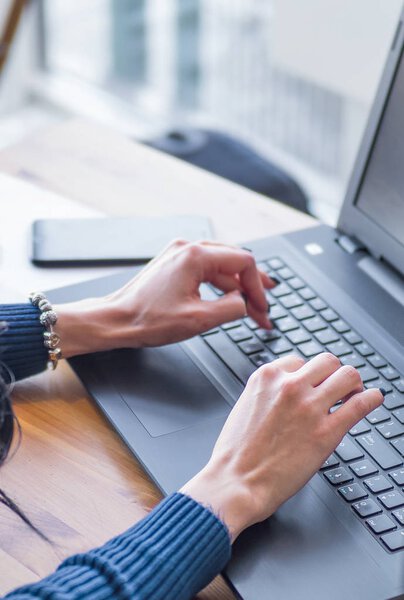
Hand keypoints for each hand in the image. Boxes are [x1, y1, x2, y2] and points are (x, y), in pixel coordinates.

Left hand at [54, 239, 274, 356]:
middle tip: (265, 307)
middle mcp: (188, 248)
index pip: (244, 262)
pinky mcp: (173, 264)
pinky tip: (227, 300)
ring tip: (250, 308)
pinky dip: (220, 285)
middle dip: (252, 286)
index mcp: (196, 256)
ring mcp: (179, 254)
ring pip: (221, 266)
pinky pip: (206, 269)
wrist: (115, 320)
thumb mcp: (199, 320)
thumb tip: (245, 303)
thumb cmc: (147, 320)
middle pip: (234, 261)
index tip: (262, 309)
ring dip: (237, 287)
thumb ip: (231, 308)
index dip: (259, 287)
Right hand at [181, 353, 383, 540]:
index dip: (309, 374)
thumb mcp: (246, 407)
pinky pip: (360, 404)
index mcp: (266, 377)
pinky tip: (374, 399)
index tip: (315, 383)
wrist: (235, 482)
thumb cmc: (236, 453)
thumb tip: (287, 393)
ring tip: (354, 394)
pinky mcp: (326, 432)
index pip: (299, 361)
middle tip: (339, 386)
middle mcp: (289, 386)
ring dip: (354, 383)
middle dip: (334, 373)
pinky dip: (372, 399)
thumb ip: (268, 394)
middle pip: (327, 361)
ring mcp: (309, 407)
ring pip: (348, 375)